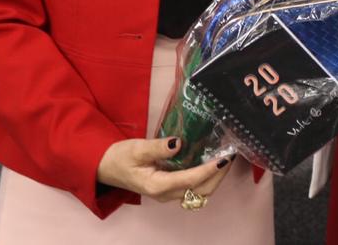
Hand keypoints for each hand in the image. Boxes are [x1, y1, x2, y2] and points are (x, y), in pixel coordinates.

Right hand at [97, 136, 233, 202]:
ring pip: (199, 191)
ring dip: (215, 177)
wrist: (106, 168)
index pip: (190, 180)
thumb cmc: (119, 158)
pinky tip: (211, 161)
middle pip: (201, 190)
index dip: (209, 170)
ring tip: (225, 158)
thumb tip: (179, 143)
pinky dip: (206, 177)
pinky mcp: (170, 188)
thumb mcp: (136, 149)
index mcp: (158, 186)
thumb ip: (157, 147)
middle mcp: (166, 194)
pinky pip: (194, 187)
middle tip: (230, 155)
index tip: (224, 158)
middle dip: (219, 175)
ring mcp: (169, 193)